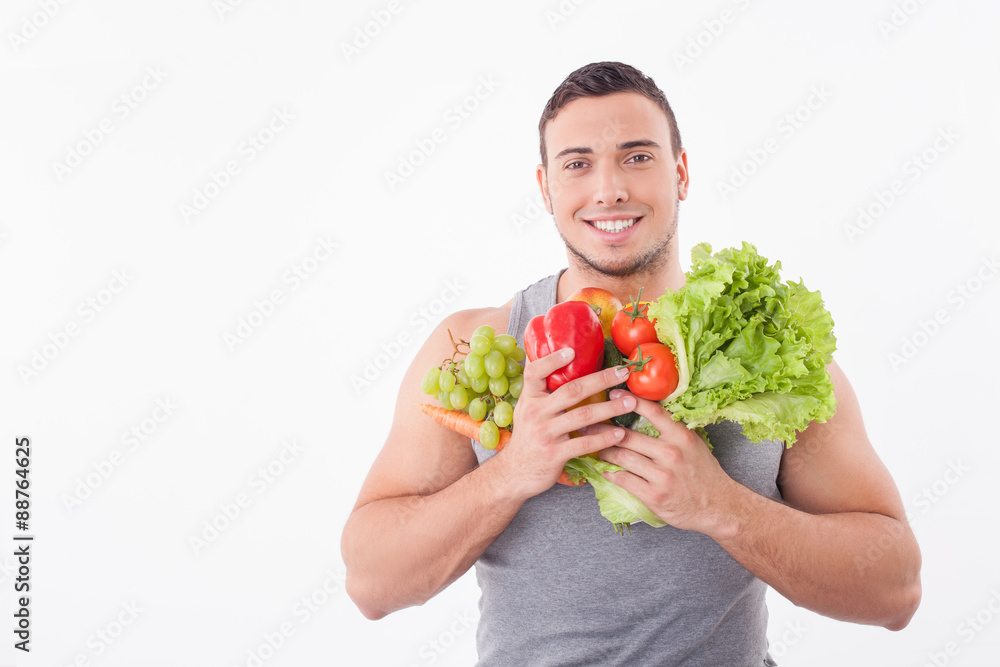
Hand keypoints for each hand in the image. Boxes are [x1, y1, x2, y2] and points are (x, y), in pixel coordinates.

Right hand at [492, 349, 636, 499]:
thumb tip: (552, 357)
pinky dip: (604, 437)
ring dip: (610, 408)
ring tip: (630, 402)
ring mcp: (545, 434)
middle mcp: (536, 413)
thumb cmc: (528, 436)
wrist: (515, 472)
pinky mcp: (555, 454)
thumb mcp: (527, 409)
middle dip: (601, 379)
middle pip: (572, 390)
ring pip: (583, 416)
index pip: (535, 372)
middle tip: (624, 372)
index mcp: (529, 398)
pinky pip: (585, 443)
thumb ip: (540, 389)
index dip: (552, 360)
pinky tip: (620, 433)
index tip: (572, 352)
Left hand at [591, 389, 740, 535]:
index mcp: (681, 436)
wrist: (718, 506)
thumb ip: (671, 429)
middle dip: (602, 428)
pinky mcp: (653, 495)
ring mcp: (662, 475)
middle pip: (627, 436)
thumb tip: (644, 412)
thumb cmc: (704, 473)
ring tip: (591, 446)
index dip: (629, 401)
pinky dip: (610, 473)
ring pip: (622, 457)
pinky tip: (603, 469)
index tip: (610, 394)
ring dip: (603, 451)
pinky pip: (624, 479)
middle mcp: (671, 453)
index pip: (652, 412)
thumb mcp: (693, 444)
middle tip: (586, 423)